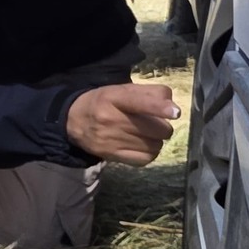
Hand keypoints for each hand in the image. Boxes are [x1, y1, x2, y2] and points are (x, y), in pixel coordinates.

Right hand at [66, 82, 180, 164]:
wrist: (73, 121)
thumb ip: (149, 93)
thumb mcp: (121, 89)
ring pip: (154, 145)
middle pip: (156, 128)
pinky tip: (143, 146)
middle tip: (154, 124)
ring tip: (146, 135)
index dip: (160, 107)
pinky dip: (150, 153)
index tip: (175, 113)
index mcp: (113, 97)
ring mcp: (111, 140)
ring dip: (156, 140)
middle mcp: (111, 119)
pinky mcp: (112, 156)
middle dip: (162, 127)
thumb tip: (173, 108)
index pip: (140, 102)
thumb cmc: (104, 102)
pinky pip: (145, 159)